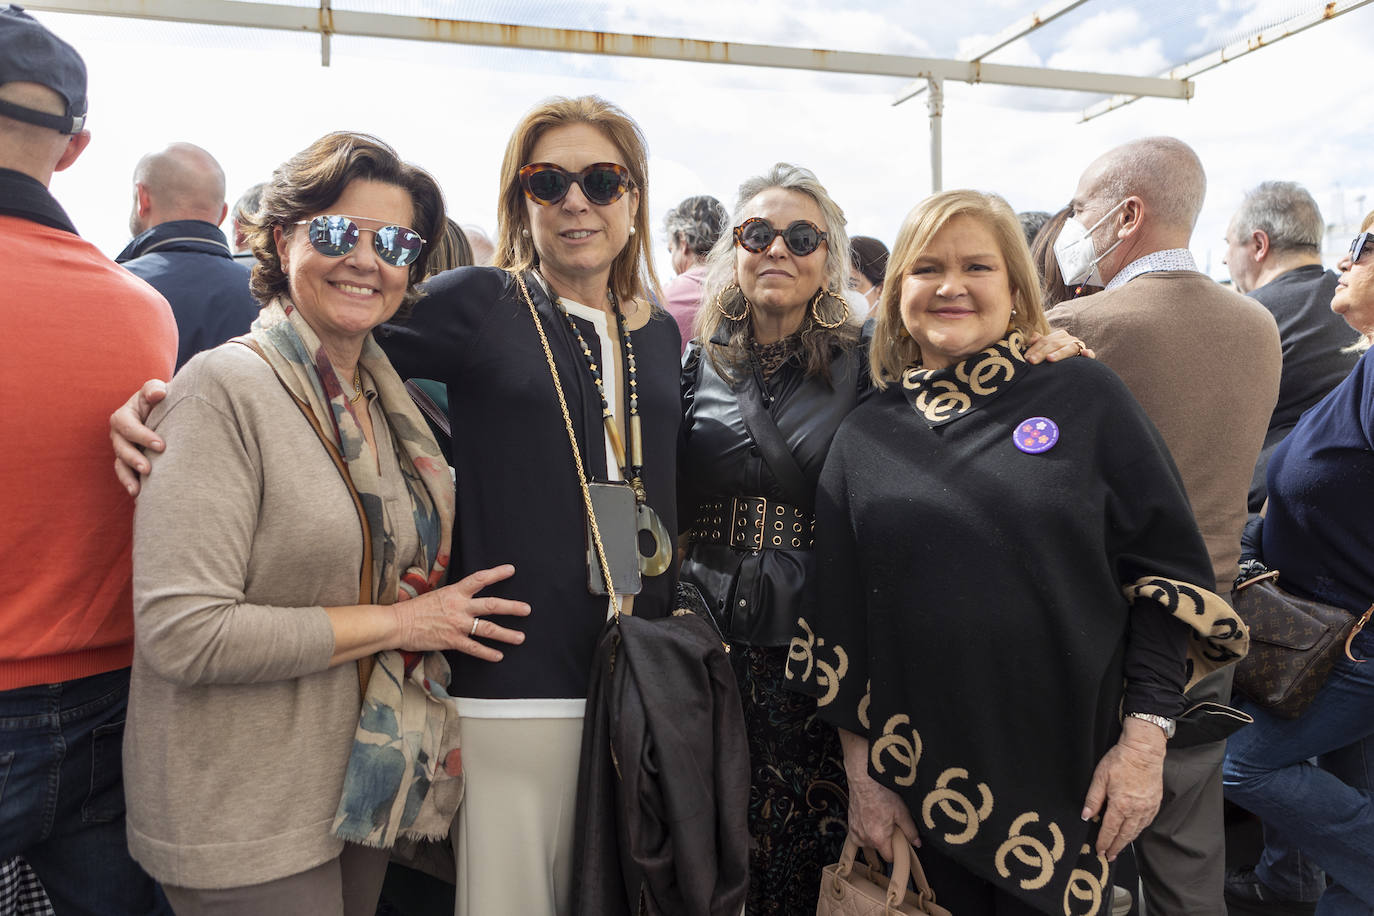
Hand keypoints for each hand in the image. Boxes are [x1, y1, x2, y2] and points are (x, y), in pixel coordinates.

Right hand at [110, 379, 167, 495]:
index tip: (161, 446)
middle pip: (121, 448)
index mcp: (124, 416)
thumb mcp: (155, 390)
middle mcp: (119, 434)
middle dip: (133, 459)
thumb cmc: (160, 399)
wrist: (165, 412)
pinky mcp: (129, 462)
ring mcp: (123, 450)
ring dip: (128, 477)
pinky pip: (125, 475)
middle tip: (149, 469)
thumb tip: (158, 394)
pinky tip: (140, 498)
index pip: (127, 426)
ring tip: (138, 490)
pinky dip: (131, 485)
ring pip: (120, 465)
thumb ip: (154, 389)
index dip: (142, 436)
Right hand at [391, 564, 529, 661]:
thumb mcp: (437, 595)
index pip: (479, 579)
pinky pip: (474, 647)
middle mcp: (459, 606)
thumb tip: (467, 597)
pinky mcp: (452, 640)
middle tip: (527, 609)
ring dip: (506, 634)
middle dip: (512, 607)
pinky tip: (499, 656)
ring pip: (488, 628)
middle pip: (492, 605)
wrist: (397, 623)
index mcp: (455, 592)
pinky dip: (488, 653)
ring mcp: (457, 624)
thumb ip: (454, 596)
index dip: (496, 574)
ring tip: (520, 637)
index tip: (511, 570)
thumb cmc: (414, 609)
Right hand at [839, 729, 919, 860]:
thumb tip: (917, 843)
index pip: (889, 857)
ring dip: (874, 837)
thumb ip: (910, 831)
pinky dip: (864, 832)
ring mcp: (855, 832)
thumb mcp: (902, 812)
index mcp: (879, 839)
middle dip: (886, 842)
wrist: (864, 778)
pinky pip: (858, 836)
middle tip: (891, 827)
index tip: (901, 844)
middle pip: (878, 849)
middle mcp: (864, 839)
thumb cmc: (882, 793)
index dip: (897, 852)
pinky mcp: (850, 825)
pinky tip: (870, 821)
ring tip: (880, 821)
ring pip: (867, 843)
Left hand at [1024, 328, 1093, 363]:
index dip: (1034, 348)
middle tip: (1032, 361)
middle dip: (1042, 353)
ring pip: (1068, 348)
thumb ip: (1040, 342)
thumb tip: (1032, 336)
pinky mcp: (1088, 354)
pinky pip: (1089, 353)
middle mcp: (1069, 339)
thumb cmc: (1057, 355)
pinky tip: (1085, 353)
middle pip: (1054, 344)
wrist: (1076, 363)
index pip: (1045, 340)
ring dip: (1059, 353)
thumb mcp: (1048, 348)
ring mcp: (1079, 345)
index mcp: (1059, 336)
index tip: (1026, 358)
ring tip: (1050, 359)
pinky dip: (1088, 353)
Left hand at [1081, 717, 1166, 859]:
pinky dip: (1139, 830)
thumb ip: (1093, 799)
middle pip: (1125, 835)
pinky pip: (1146, 822)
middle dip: (1116, 847)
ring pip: (1136, 830)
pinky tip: (1134, 832)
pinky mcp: (1155, 803)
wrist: (1144, 751)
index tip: (1099, 851)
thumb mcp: (1100, 777)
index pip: (1110, 830)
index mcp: (1120, 805)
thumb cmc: (1120, 761)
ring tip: (1119, 847)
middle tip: (1109, 856)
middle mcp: (1136, 810)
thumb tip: (1085, 816)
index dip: (1104, 842)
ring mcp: (1147, 808)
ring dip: (1127, 841)